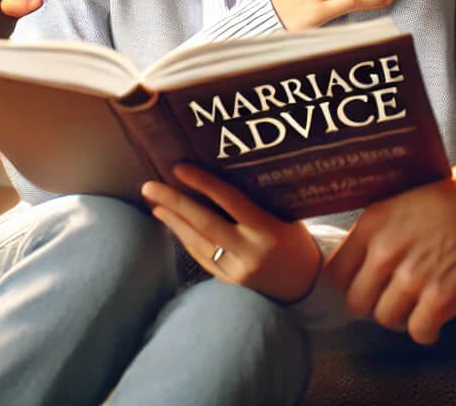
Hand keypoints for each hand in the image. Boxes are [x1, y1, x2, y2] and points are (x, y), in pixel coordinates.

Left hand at [143, 164, 321, 302]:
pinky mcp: (228, 283)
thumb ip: (258, 201)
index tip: (179, 168)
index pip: (230, 201)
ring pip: (196, 242)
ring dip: (173, 220)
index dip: (204, 184)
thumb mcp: (285, 216)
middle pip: (204, 223)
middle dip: (174, 203)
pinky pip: (201, 256)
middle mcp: (250, 251)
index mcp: (268, 230)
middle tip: (149, 186)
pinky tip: (172, 223)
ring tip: (154, 202)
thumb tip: (224, 174)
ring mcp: (237, 270)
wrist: (306, 287)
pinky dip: (184, 238)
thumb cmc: (296, 241)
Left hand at [324, 165, 455, 344]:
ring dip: (401, 315)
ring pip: (385, 319)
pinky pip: (418, 332)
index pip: (335, 273)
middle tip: (390, 295)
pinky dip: (426, 329)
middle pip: (357, 302)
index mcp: (372, 225)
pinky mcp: (442, 298)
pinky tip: (434, 316)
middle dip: (373, 302)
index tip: (362, 282)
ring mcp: (413, 277)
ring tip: (416, 303)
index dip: (349, 282)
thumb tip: (356, 265)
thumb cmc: (447, 200)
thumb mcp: (396, 204)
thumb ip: (373, 234)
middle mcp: (386, 252)